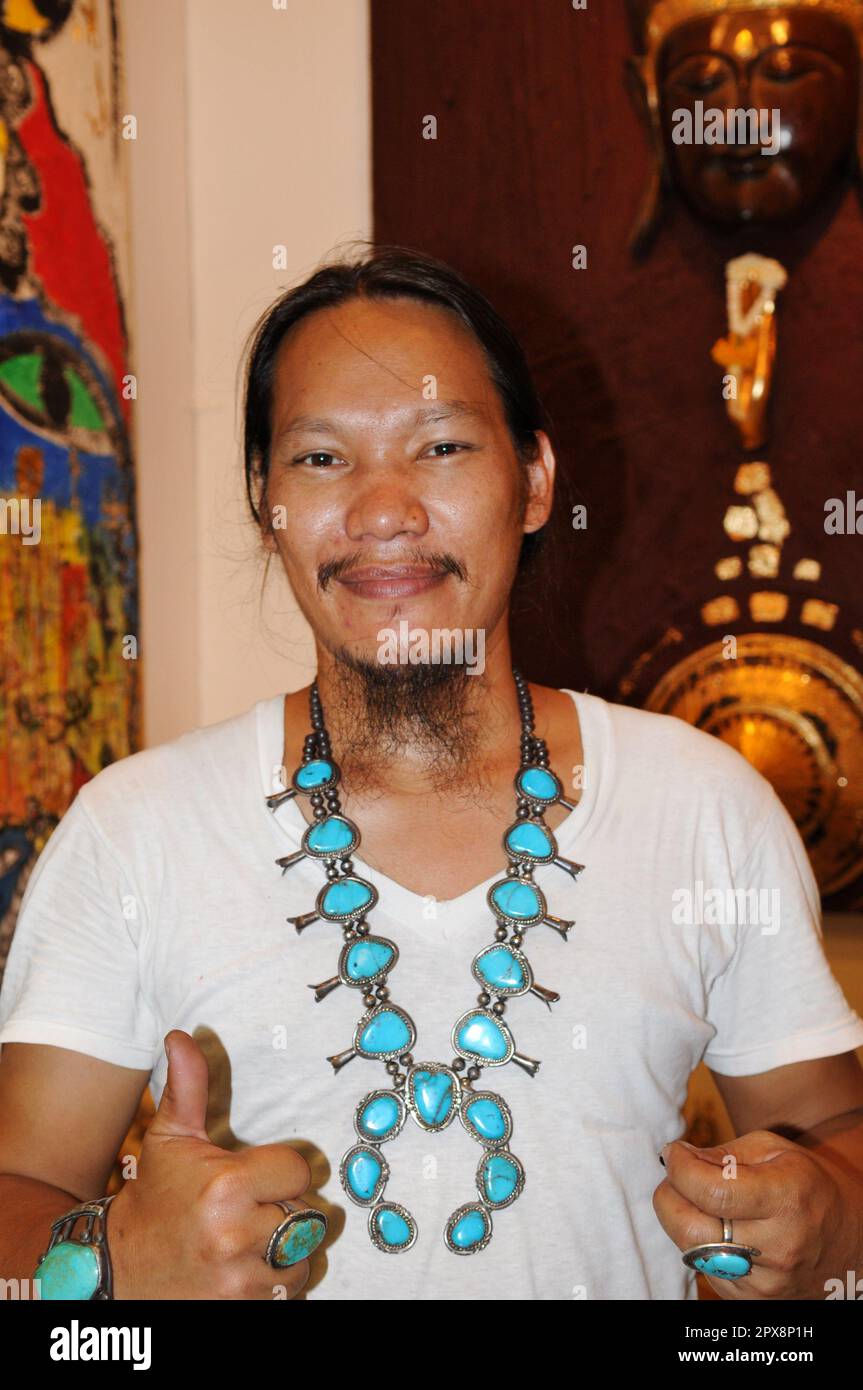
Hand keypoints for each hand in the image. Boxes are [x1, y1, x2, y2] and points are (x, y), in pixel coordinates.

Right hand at [109, 1030, 319, 1298]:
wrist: (119, 1269)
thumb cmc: (154, 1197)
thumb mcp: (170, 1138)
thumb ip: (187, 1087)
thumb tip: (181, 1035)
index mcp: (226, 1186)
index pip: (300, 1170)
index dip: (281, 1171)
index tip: (257, 1175)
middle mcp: (237, 1235)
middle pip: (308, 1214)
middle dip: (285, 1209)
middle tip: (252, 1208)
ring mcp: (241, 1278)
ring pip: (304, 1254)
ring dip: (287, 1247)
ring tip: (250, 1236)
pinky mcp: (243, 1307)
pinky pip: (290, 1289)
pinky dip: (278, 1278)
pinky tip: (247, 1264)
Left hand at [654, 1129, 861, 1298]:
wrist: (849, 1239)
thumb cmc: (808, 1185)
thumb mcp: (775, 1150)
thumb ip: (724, 1153)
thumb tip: (679, 1159)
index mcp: (786, 1199)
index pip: (713, 1192)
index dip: (680, 1169)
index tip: (673, 1153)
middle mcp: (777, 1247)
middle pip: (692, 1230)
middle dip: (668, 1197)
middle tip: (674, 1177)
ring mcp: (766, 1282)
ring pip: (692, 1253)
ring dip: (681, 1221)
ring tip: (695, 1200)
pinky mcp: (753, 1301)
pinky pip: (705, 1271)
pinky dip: (698, 1245)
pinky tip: (715, 1228)